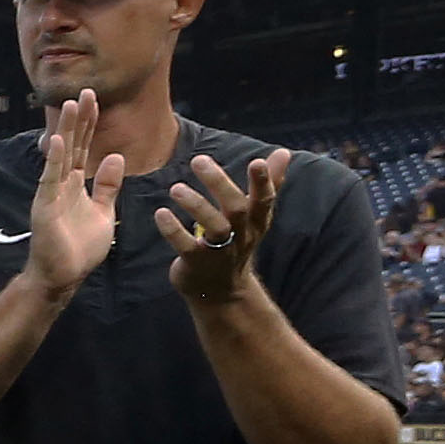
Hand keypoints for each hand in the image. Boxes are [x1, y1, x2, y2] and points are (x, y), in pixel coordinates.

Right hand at [24, 91, 131, 299]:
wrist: (63, 275)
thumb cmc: (80, 247)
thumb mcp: (103, 211)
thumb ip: (107, 185)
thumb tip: (114, 157)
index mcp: (75, 183)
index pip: (83, 147)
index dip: (89, 124)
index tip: (94, 100)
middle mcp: (61, 183)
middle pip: (72, 144)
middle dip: (80, 119)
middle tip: (85, 92)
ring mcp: (52, 192)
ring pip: (61, 155)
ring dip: (66, 130)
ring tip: (70, 105)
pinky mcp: (45, 205)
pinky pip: (50, 178)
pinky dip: (53, 159)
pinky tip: (57, 140)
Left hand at [155, 149, 285, 309]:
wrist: (222, 291)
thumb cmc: (238, 243)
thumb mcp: (256, 216)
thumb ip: (269, 183)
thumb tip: (284, 152)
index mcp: (257, 221)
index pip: (265, 200)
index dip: (263, 182)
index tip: (257, 161)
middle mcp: (241, 235)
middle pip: (237, 208)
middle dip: (219, 183)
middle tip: (198, 159)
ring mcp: (219, 251)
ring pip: (213, 227)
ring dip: (195, 205)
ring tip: (176, 188)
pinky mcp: (196, 263)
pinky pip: (185, 246)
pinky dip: (173, 230)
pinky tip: (161, 213)